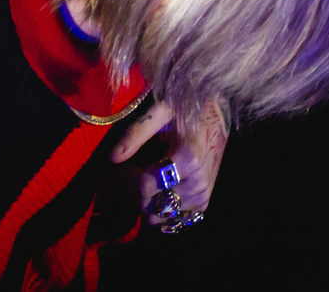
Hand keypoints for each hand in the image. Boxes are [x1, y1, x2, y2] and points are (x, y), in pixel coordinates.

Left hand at [111, 95, 226, 233]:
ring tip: (145, 178)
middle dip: (131, 189)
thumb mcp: (159, 111)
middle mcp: (197, 182)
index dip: (124, 176)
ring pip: (157, 219)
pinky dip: (159, 211)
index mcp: (188, 158)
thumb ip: (135, 133)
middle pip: (148, 205)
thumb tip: (112, 158)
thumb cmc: (185, 107)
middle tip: (130, 169)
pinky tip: (158, 190)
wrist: (216, 113)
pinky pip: (172, 222)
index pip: (143, 186)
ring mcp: (201, 196)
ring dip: (144, 202)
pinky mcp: (203, 204)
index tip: (119, 163)